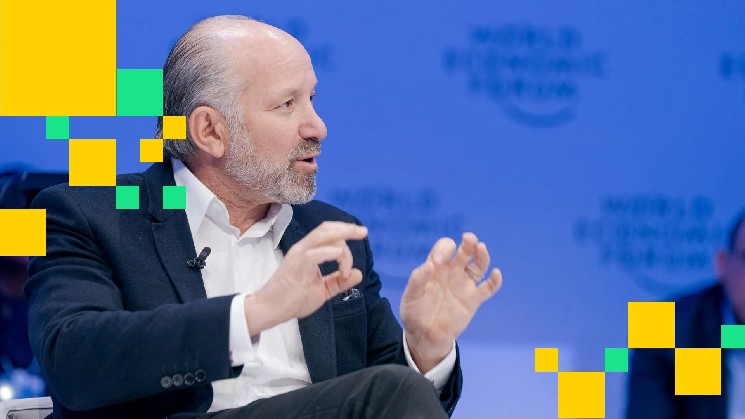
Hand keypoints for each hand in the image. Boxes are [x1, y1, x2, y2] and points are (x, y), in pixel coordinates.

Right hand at [245, 221, 367, 334]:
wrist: (271, 309)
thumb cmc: (293, 299)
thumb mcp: (322, 290)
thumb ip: (339, 282)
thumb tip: (359, 274)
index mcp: (309, 252)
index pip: (329, 235)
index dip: (345, 239)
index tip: (354, 259)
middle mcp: (304, 248)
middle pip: (327, 229)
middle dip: (348, 228)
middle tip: (363, 231)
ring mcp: (299, 254)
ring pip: (323, 235)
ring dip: (343, 235)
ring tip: (358, 237)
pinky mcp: (296, 264)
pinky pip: (316, 252)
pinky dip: (331, 253)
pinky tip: (341, 261)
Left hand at [401, 232, 501, 371]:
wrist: (425, 336)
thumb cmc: (415, 313)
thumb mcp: (410, 297)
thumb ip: (417, 280)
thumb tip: (429, 265)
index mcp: (436, 267)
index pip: (444, 248)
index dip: (444, 250)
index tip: (439, 262)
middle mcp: (452, 272)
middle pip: (465, 251)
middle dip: (468, 243)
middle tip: (468, 238)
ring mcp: (464, 285)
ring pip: (479, 265)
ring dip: (482, 255)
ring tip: (481, 248)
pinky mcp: (474, 300)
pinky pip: (488, 288)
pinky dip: (495, 281)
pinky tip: (496, 274)